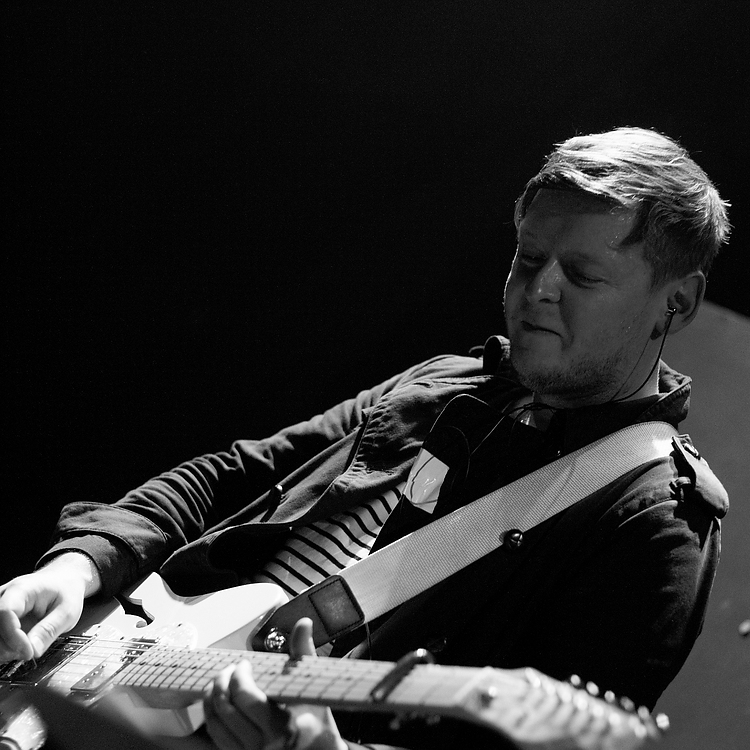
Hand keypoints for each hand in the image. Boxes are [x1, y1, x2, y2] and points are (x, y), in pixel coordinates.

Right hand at [0, 552, 99, 661]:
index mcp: (22, 589)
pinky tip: (19, 647)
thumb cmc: (66, 591)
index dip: (13, 637)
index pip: (6, 612)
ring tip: (26, 648)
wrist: (62, 582)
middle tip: (30, 652)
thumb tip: (34, 651)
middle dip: (8, 646)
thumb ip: (50, 630)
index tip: (29, 652)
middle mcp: (4, 596)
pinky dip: (4, 648)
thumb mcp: (67, 611)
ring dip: (5, 649)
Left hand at [204, 618, 346, 749]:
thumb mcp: (315, 690)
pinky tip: (218, 703)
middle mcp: (264, 745)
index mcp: (284, 727)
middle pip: (225, 709)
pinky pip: (216, 737)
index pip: (246, 698)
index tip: (245, 665)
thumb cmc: (319, 726)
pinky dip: (212, 716)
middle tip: (231, 670)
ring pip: (215, 724)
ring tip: (221, 682)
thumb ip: (304, 654)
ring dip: (212, 698)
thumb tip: (303, 625)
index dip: (239, 675)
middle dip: (222, 682)